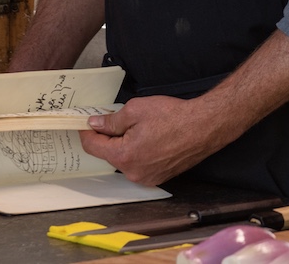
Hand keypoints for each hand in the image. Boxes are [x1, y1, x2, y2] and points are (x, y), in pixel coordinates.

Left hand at [79, 94, 231, 185]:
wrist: (204, 126)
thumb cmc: (173, 117)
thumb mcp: (135, 110)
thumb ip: (111, 120)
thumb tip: (96, 124)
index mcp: (124, 156)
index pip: (93, 147)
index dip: (87, 132)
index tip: (85, 123)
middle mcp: (134, 172)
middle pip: (110, 154)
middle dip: (109, 137)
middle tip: (115, 119)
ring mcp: (148, 177)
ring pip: (126, 160)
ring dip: (126, 145)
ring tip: (140, 127)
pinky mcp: (160, 176)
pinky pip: (141, 164)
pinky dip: (140, 152)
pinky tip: (151, 137)